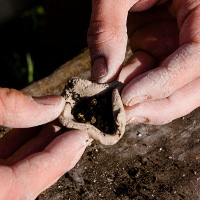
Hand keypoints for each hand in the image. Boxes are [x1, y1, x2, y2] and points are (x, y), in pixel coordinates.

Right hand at [0, 88, 91, 198]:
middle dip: (54, 151)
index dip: (58, 158)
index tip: (80, 136)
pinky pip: (4, 166)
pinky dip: (20, 146)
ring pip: (17, 173)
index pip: (26, 184)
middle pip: (28, 180)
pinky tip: (32, 126)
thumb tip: (54, 103)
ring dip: (39, 146)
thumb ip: (11, 106)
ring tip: (57, 123)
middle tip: (74, 128)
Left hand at [88, 0, 199, 123]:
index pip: (195, 58)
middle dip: (159, 104)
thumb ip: (107, 29)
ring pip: (174, 86)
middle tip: (126, 115)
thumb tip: (100, 75)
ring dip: (145, 98)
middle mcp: (199, 32)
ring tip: (117, 102)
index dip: (163, 84)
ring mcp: (182, 42)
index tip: (127, 98)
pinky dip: (137, 84)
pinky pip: (156, 74)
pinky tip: (118, 85)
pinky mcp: (165, 47)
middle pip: (193, 84)